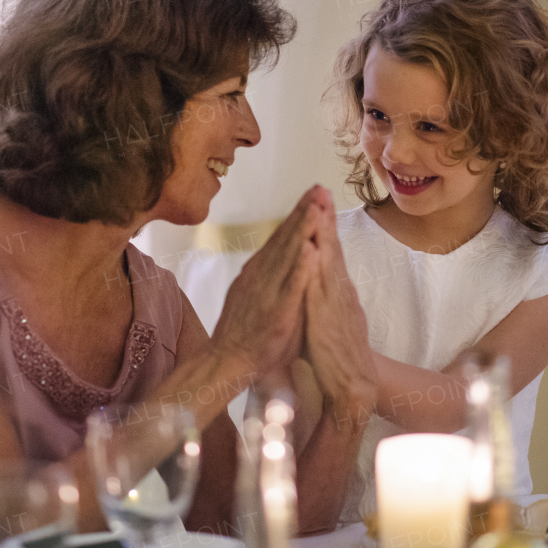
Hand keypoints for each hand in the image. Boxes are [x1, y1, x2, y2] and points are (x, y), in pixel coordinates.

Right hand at [212, 186, 327, 374]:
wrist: (227, 361)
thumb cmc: (250, 333)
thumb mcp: (265, 297)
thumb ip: (276, 277)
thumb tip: (291, 258)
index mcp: (262, 271)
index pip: (283, 236)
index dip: (299, 213)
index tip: (315, 193)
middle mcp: (263, 274)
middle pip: (286, 237)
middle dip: (304, 210)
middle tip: (320, 187)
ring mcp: (268, 291)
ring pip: (288, 255)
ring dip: (303, 229)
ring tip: (318, 206)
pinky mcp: (276, 310)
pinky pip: (290, 285)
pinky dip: (301, 267)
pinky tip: (311, 249)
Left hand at [303, 196, 375, 427]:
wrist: (354, 387)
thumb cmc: (336, 357)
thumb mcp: (327, 319)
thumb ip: (321, 298)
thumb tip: (311, 280)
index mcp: (337, 291)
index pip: (330, 252)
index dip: (324, 226)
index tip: (318, 200)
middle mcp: (340, 292)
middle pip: (332, 248)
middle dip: (325, 218)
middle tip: (320, 189)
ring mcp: (337, 304)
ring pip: (330, 261)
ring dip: (324, 233)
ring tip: (319, 206)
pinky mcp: (330, 318)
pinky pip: (324, 287)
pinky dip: (319, 265)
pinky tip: (314, 247)